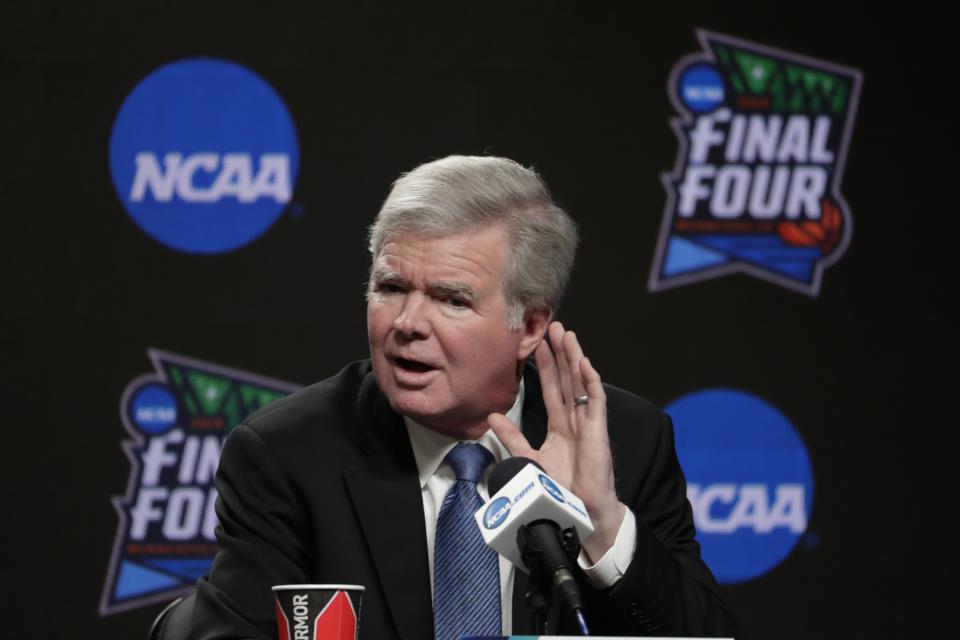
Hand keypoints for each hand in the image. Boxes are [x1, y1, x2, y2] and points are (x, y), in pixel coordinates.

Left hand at [488, 321, 625, 561]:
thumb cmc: (560, 490)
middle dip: (561, 353)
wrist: (578, 513)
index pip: (552, 390)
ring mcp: (588, 424)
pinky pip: (596, 400)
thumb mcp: (528, 458)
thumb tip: (491, 417)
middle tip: (554, 327)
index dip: (546, 367)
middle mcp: (574, 421)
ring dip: (575, 358)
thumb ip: (512, 437)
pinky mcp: (598, 431)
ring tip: (568, 335)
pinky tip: (584, 363)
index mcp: (560, 427)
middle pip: (567, 379)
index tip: (537, 346)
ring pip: (581, 383)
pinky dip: (591, 381)